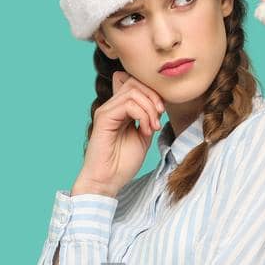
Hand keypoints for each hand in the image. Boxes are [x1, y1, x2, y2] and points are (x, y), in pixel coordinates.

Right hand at [74, 71, 163, 196]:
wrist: (107, 181)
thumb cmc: (122, 163)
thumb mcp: (143, 136)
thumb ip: (148, 117)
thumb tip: (158, 103)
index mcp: (120, 110)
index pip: (135, 83)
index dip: (152, 92)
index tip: (161, 112)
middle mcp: (111, 106)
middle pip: (135, 82)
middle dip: (153, 96)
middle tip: (160, 117)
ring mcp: (106, 110)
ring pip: (133, 91)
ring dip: (150, 107)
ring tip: (153, 127)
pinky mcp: (103, 118)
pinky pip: (128, 104)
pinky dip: (142, 115)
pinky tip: (145, 131)